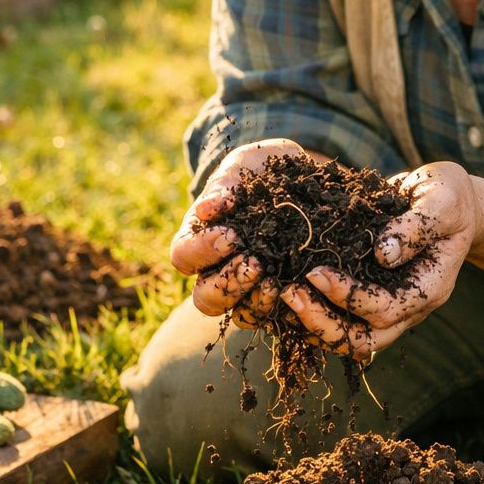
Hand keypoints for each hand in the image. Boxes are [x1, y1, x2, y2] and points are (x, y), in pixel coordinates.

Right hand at [169, 138, 308, 326]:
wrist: (299, 178)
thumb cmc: (260, 170)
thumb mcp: (243, 166)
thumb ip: (226, 185)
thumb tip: (207, 209)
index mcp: (199, 239)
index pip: (184, 256)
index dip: (202, 252)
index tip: (230, 235)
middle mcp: (218, 270)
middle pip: (206, 298)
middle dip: (228, 284)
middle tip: (255, 263)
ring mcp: (249, 288)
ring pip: (239, 315)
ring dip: (255, 302)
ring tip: (275, 282)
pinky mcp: (280, 295)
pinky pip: (276, 317)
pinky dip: (285, 309)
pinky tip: (298, 290)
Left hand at [282, 161, 479, 360]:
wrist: (449, 203)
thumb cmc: (449, 197)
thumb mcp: (442, 201)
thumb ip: (416, 225)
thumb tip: (382, 253)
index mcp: (430, 287)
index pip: (385, 309)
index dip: (348, 296)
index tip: (316, 271)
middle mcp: (409, 307)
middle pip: (363, 341)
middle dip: (323, 324)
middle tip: (289, 294)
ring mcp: (390, 306)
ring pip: (349, 338)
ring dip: (314, 323)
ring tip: (285, 292)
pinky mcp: (372, 296)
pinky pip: (341, 319)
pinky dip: (314, 311)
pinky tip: (289, 287)